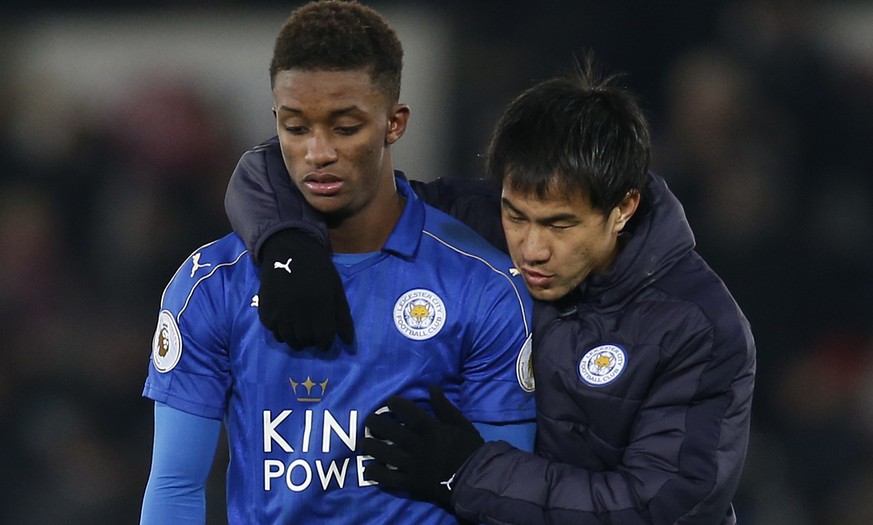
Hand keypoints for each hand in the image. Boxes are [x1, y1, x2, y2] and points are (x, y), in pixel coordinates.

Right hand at [258, 229, 353, 349]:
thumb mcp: (336, 291)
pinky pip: (274, 331)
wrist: (289, 251)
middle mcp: (299, 315)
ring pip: (288, 340)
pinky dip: (280, 331)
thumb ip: (343, 317)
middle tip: (312, 331)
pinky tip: (285, 320)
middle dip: (311, 340)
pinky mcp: (265, 311)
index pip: (323, 340)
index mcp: (320, 309)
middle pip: (306, 341)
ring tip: (299, 328)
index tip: (325, 338)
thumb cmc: (318, 270)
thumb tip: (348, 342)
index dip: (326, 342)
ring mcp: (280, 314)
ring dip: (296, 338)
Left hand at [362, 386, 483, 509]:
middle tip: (369, 420)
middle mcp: (419, 445)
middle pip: (391, 432)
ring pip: (385, 454)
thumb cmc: (470, 450)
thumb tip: (432, 388)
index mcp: (432, 429)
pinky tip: (369, 469)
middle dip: (376, 424)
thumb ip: (445, 407)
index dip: (396, 405)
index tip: (389, 402)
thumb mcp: (461, 424)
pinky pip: (389, 478)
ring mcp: (414, 466)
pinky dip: (376, 474)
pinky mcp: (411, 483)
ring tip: (365, 443)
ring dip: (371, 447)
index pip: (409, 412)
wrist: (477, 480)